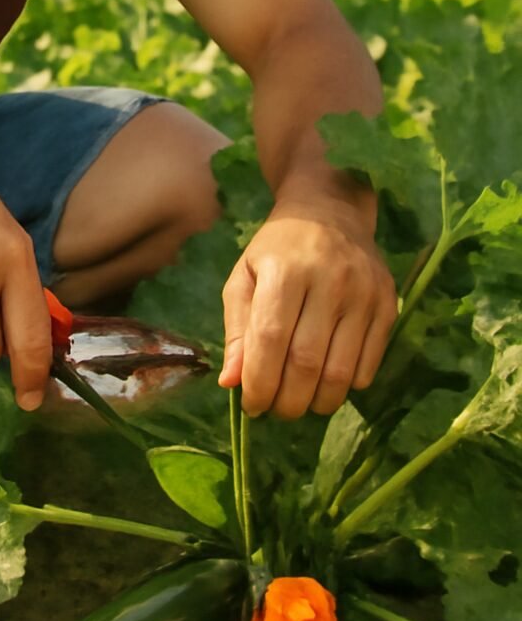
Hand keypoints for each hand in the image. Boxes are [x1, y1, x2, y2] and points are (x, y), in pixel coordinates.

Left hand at [217, 201, 397, 418]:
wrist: (330, 211)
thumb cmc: (278, 249)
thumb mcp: (245, 277)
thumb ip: (237, 329)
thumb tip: (231, 382)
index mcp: (285, 270)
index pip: (271, 338)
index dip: (259, 381)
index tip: (251, 406)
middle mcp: (328, 279)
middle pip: (306, 361)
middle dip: (287, 400)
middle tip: (276, 410)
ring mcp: (363, 292)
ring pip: (341, 370)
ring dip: (318, 401)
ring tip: (300, 403)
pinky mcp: (388, 303)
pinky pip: (369, 363)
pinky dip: (347, 386)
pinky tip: (328, 383)